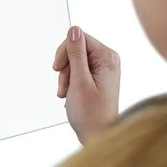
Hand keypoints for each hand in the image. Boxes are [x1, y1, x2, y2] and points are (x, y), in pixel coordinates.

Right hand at [53, 26, 120, 144]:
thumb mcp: (79, 81)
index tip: (58, 69)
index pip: (80, 38)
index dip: (65, 51)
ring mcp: (104, 69)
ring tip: (66, 93)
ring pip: (75, 61)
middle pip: (77, 49)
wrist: (98, 136)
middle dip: (66, 67)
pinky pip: (79, 71)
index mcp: (108, 58)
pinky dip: (70, 81)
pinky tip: (70, 94)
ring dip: (66, 76)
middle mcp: (108, 60)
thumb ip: (76, 53)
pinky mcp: (98, 78)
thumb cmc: (92, 115)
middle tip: (64, 85)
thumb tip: (74, 29)